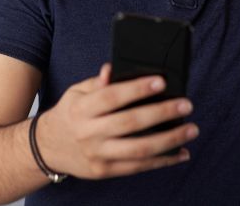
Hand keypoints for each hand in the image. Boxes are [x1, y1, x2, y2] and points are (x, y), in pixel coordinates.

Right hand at [36, 63, 197, 179]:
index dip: (137, 89)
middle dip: (162, 113)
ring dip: (169, 140)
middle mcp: (89, 132)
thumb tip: (112, 68)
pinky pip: (139, 167)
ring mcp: (97, 154)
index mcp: (82, 109)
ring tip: (191, 129)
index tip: (161, 81)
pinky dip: (163, 161)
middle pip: (130, 123)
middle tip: (186, 104)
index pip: (112, 97)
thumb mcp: (77, 92)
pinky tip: (181, 152)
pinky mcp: (105, 171)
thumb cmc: (70, 113)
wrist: (48, 148)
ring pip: (139, 149)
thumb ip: (98, 82)